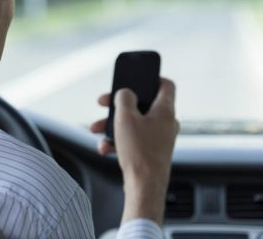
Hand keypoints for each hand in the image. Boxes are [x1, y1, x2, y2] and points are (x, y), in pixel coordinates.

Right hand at [90, 78, 178, 225]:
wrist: (144, 186)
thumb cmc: (139, 151)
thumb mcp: (125, 117)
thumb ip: (124, 98)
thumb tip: (125, 93)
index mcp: (165, 110)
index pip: (165, 84)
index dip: (152, 77)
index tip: (136, 77)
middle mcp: (165, 123)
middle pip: (142, 104)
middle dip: (119, 105)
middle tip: (103, 103)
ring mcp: (159, 138)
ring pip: (134, 123)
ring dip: (113, 124)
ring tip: (97, 129)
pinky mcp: (151, 152)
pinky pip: (133, 139)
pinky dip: (118, 140)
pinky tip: (105, 147)